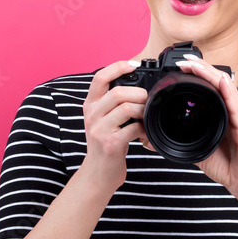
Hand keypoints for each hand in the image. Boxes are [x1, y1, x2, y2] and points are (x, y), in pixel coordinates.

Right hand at [80, 60, 148, 193]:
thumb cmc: (106, 144)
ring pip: (126, 108)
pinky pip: (133, 128)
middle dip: (139, 93)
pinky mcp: (110, 143)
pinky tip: (145, 133)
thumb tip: (137, 85)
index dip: (118, 67)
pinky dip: (144, 129)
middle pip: (117, 92)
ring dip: (143, 110)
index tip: (134, 65)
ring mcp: (99, 130)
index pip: (100, 77)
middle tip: (147, 100)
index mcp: (90, 105)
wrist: (98, 173)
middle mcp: (92, 115)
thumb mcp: (102, 119)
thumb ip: (112, 103)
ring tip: (146, 116)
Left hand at [174, 57, 237, 203]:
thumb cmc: (224, 164)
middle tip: (184, 59)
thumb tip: (149, 140)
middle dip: (201, 67)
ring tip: (197, 64)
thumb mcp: (195, 148)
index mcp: (220, 112)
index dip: (196, 73)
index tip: (179, 65)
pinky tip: (222, 83)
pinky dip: (229, 94)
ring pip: (226, 89)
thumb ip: (176, 141)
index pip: (208, 86)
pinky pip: (236, 108)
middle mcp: (231, 111)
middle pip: (217, 81)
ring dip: (211, 74)